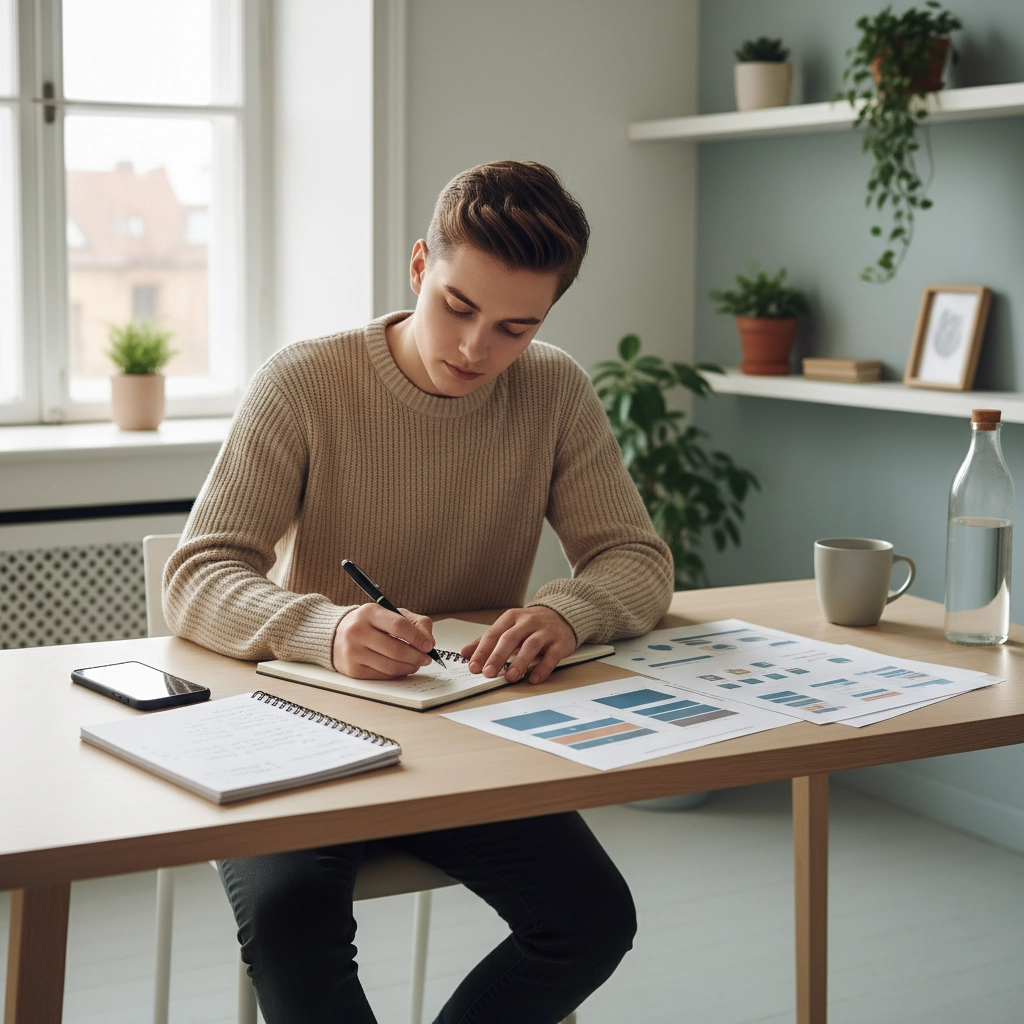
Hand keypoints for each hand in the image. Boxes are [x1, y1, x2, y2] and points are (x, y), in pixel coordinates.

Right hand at [333, 603, 434, 678]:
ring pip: (390, 666)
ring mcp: (353, 652)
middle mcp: (357, 631)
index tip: (429, 645)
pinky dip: (397, 674)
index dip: (418, 637)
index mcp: (369, 613)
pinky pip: (382, 675)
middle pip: (396, 649)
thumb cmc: (369, 624)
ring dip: (409, 667)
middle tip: (426, 658)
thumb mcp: (390, 613)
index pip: (399, 626)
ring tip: (416, 663)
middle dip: (417, 656)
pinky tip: (402, 668)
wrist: (336, 634)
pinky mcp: (352, 670)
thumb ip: (414, 623)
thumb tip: (429, 642)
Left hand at [461, 606, 576, 685]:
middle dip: (498, 656)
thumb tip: (465, 653)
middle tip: (488, 673)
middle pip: (510, 638)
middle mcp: (528, 622)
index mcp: (512, 617)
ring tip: (510, 677)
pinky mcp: (560, 642)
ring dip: (519, 662)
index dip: (482, 651)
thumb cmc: (531, 625)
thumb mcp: (508, 627)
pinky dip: (543, 668)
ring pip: (531, 645)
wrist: (562, 615)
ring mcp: (545, 631)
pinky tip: (534, 678)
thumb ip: (487, 640)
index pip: (494, 634)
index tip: (473, 667)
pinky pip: (552, 656)